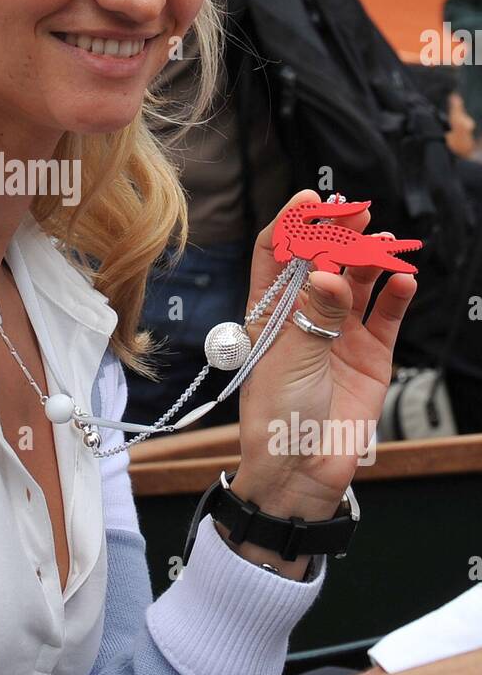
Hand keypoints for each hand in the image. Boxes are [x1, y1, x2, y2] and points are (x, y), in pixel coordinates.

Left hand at [233, 189, 417, 524]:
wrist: (300, 473)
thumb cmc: (276, 418)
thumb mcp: (289, 361)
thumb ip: (314, 316)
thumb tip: (325, 271)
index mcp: (270, 313)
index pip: (278, 254)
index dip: (293, 224)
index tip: (312, 201)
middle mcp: (305, 318)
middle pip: (323, 261)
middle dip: (339, 234)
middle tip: (357, 214)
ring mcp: (340, 335)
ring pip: (359, 284)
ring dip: (371, 260)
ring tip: (383, 241)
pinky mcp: (371, 357)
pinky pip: (387, 317)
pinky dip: (397, 297)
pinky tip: (403, 280)